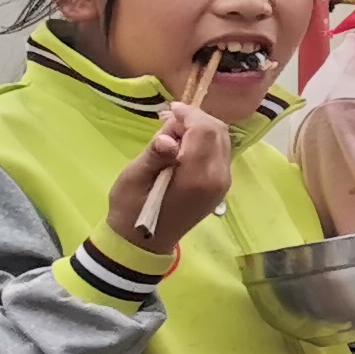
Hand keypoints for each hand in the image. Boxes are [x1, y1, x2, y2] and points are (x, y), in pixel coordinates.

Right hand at [108, 100, 233, 245]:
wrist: (143, 243)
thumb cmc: (131, 211)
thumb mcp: (134, 179)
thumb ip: (154, 155)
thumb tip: (169, 137)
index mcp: (197, 177)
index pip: (205, 131)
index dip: (189, 114)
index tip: (169, 110)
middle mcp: (218, 179)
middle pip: (218, 132)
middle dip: (195, 120)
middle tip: (167, 123)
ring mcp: (223, 184)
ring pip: (222, 141)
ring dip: (200, 130)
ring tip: (171, 135)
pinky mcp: (220, 187)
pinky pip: (219, 154)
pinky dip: (204, 143)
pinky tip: (181, 147)